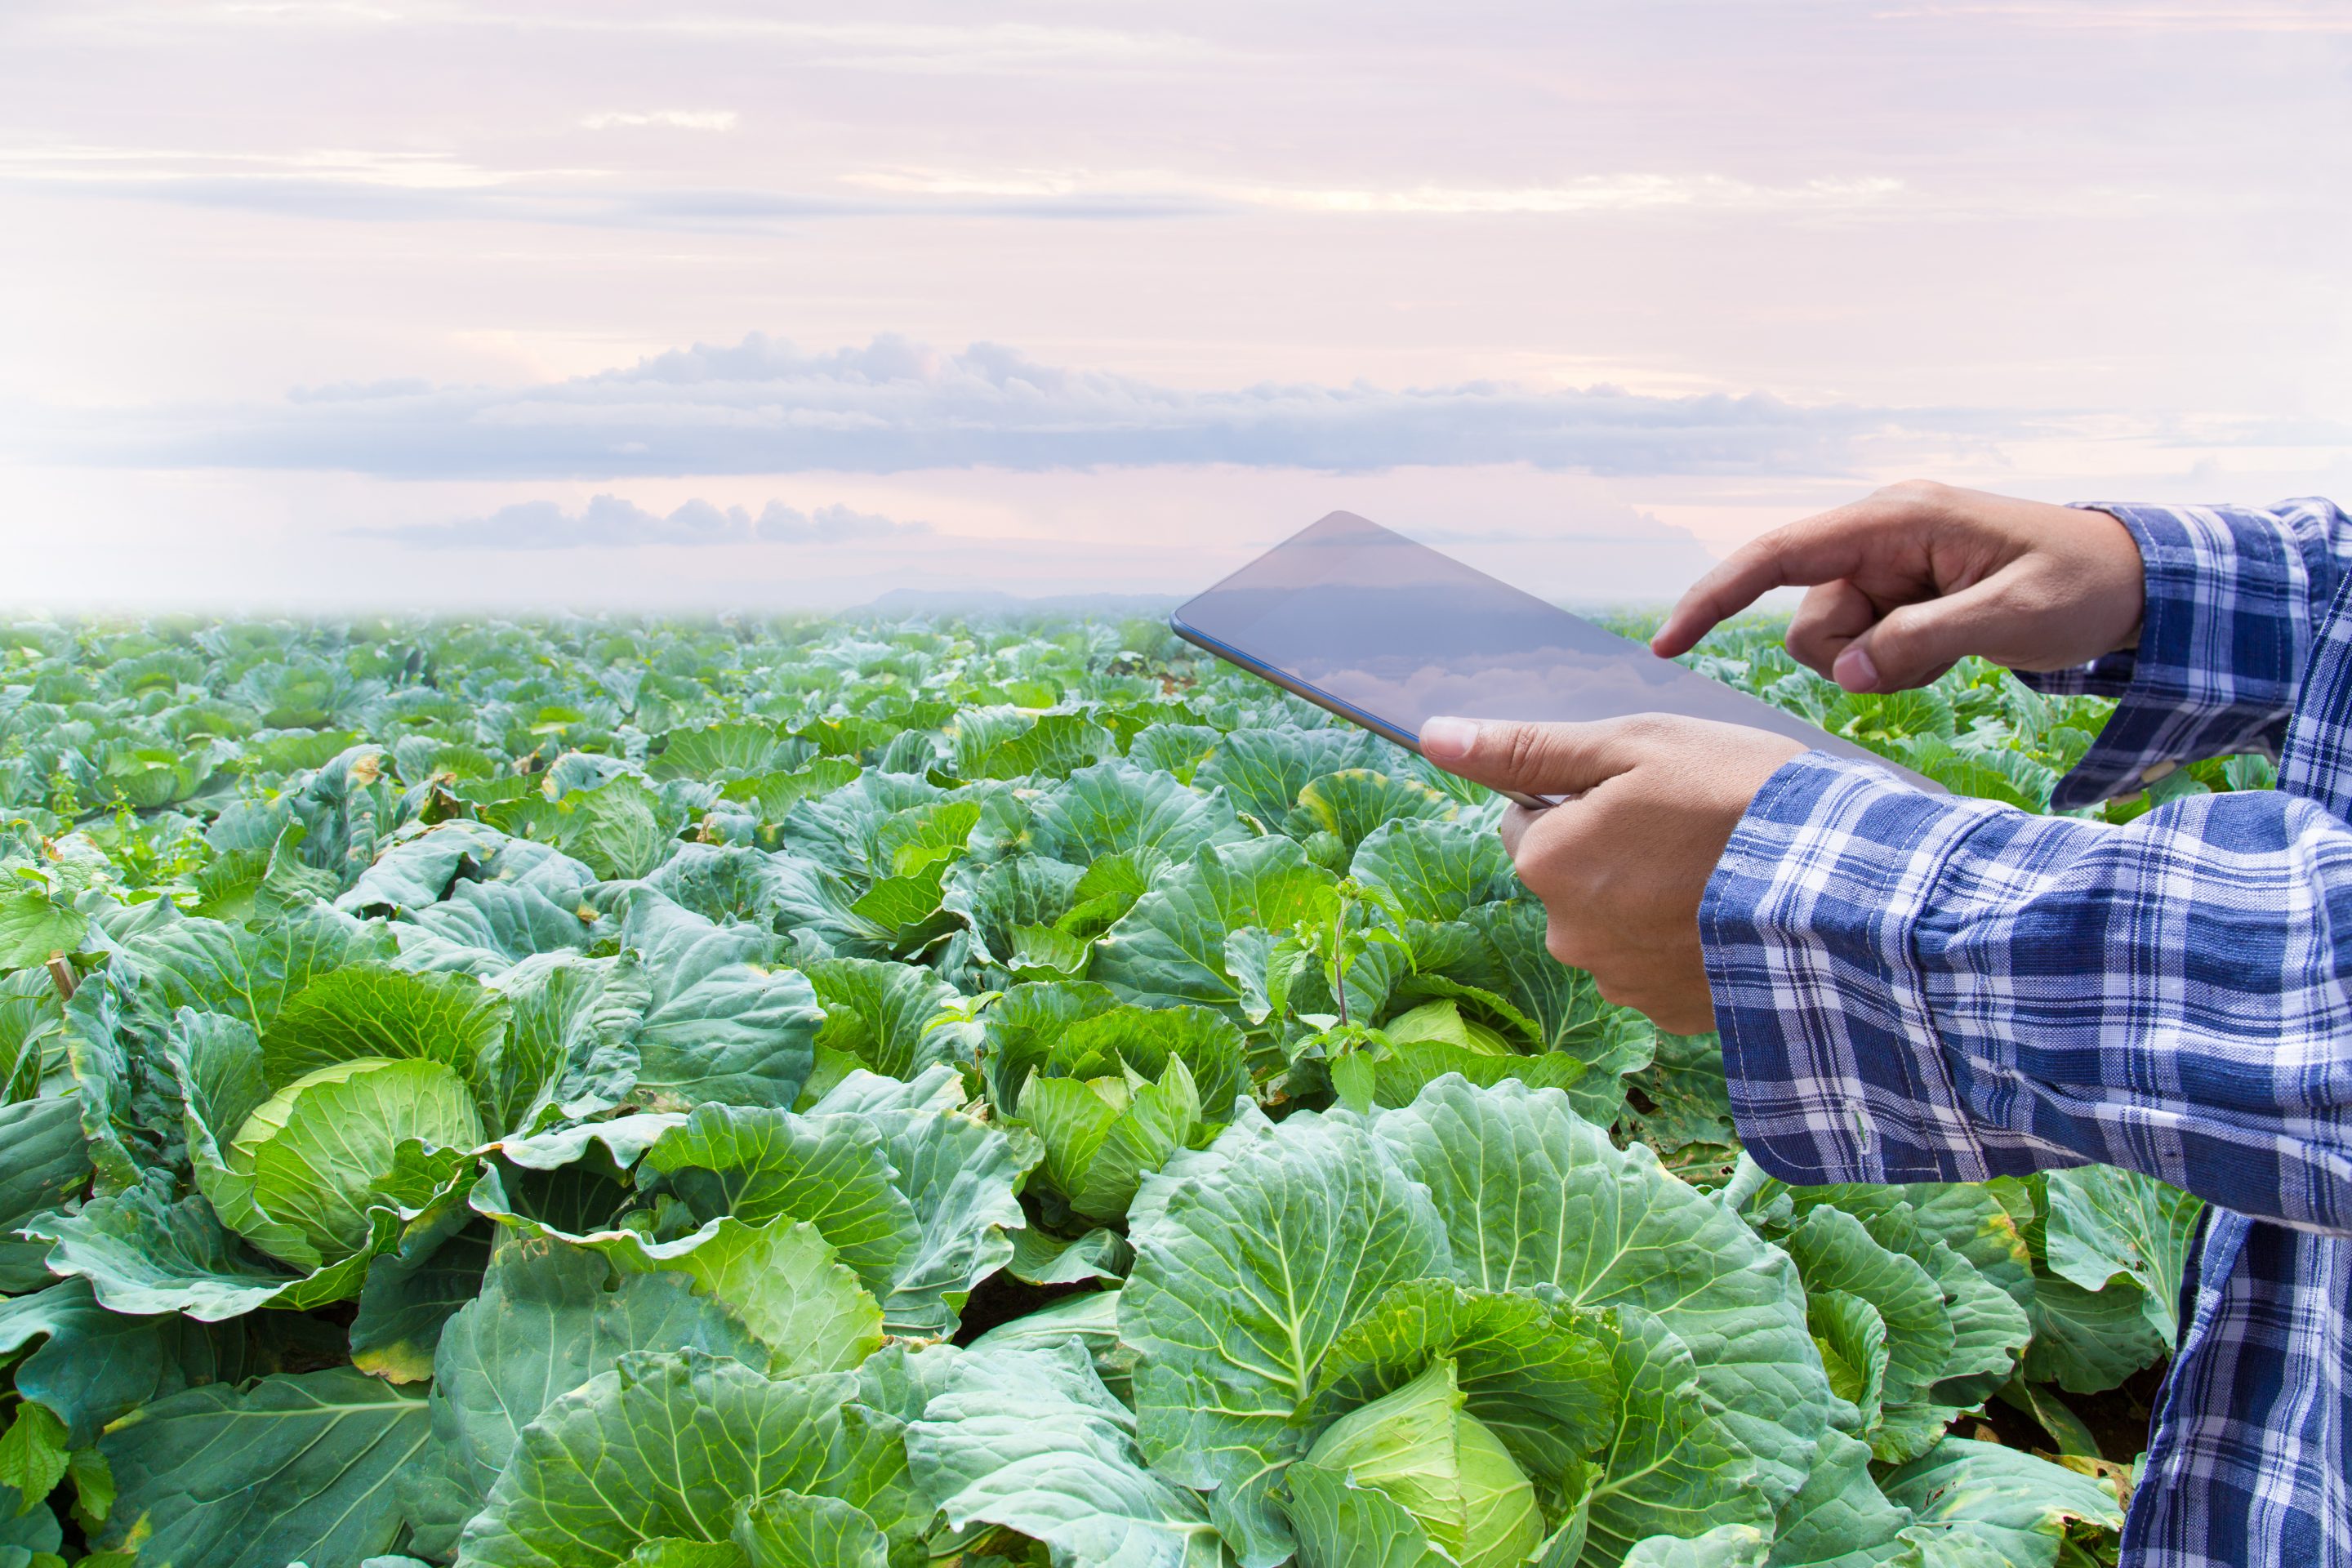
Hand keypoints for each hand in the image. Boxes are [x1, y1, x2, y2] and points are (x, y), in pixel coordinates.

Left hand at [1419, 713, 1804, 1033]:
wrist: (1842, 884)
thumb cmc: (1736, 797)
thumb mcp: (1630, 748)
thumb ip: (1528, 749)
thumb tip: (1435, 735)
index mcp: (1548, 864)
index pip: (1527, 825)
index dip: (1579, 800)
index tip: (1640, 793)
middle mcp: (1568, 935)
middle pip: (1569, 880)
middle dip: (1611, 855)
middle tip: (1688, 830)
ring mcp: (1622, 983)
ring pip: (1613, 925)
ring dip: (1648, 901)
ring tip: (1717, 872)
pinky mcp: (1674, 1014)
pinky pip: (1658, 967)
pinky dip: (1684, 942)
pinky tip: (1729, 915)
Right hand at [1648, 480, 2146, 692]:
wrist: (2132, 581)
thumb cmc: (2084, 584)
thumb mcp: (2018, 616)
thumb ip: (1927, 641)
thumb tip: (1855, 671)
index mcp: (1896, 520)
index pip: (1779, 555)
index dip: (1715, 597)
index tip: (1665, 644)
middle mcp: (1878, 538)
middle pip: (1809, 623)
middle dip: (1856, 658)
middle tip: (1937, 653)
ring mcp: (1887, 569)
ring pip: (1834, 645)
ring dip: (1882, 665)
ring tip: (1954, 647)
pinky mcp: (1898, 597)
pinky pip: (1865, 652)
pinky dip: (1899, 665)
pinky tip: (1953, 646)